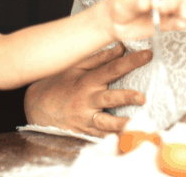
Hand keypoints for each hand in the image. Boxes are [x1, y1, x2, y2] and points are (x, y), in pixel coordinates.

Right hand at [24, 45, 152, 135]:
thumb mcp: (75, 67)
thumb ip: (99, 58)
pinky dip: (111, 138)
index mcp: (87, 81)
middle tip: (142, 97)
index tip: (148, 55)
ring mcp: (85, 117)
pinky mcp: (84, 131)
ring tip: (135, 124)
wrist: (36, 106)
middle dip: (126, 97)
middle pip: (110, 98)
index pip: (112, 68)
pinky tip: (125, 139)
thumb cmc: (59, 83)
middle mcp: (87, 100)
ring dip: (120, 124)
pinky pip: (100, 136)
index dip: (131, 61)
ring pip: (105, 122)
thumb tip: (121, 47)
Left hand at [106, 0, 185, 41]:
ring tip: (178, 17)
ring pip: (184, 9)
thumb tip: (148, 1)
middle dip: (172, 2)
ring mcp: (167, 10)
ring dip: (184, 12)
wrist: (116, 23)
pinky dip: (181, 24)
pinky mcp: (167, 23)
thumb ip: (137, 1)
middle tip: (160, 8)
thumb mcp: (125, 1)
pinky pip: (180, 22)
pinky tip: (175, 25)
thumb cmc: (120, 6)